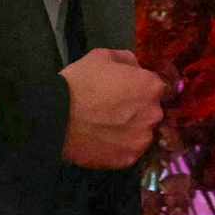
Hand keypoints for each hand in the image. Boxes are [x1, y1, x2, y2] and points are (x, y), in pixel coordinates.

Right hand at [59, 48, 165, 169]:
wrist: (58, 115)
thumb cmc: (80, 81)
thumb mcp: (101, 56)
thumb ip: (125, 59)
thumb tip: (135, 67)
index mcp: (151, 86)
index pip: (156, 86)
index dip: (140, 87)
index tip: (127, 89)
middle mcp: (154, 114)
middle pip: (151, 111)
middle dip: (137, 108)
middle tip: (113, 108)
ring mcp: (143, 139)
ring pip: (141, 132)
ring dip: (129, 129)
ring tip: (105, 126)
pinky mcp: (129, 158)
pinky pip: (128, 150)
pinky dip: (118, 146)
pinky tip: (102, 139)